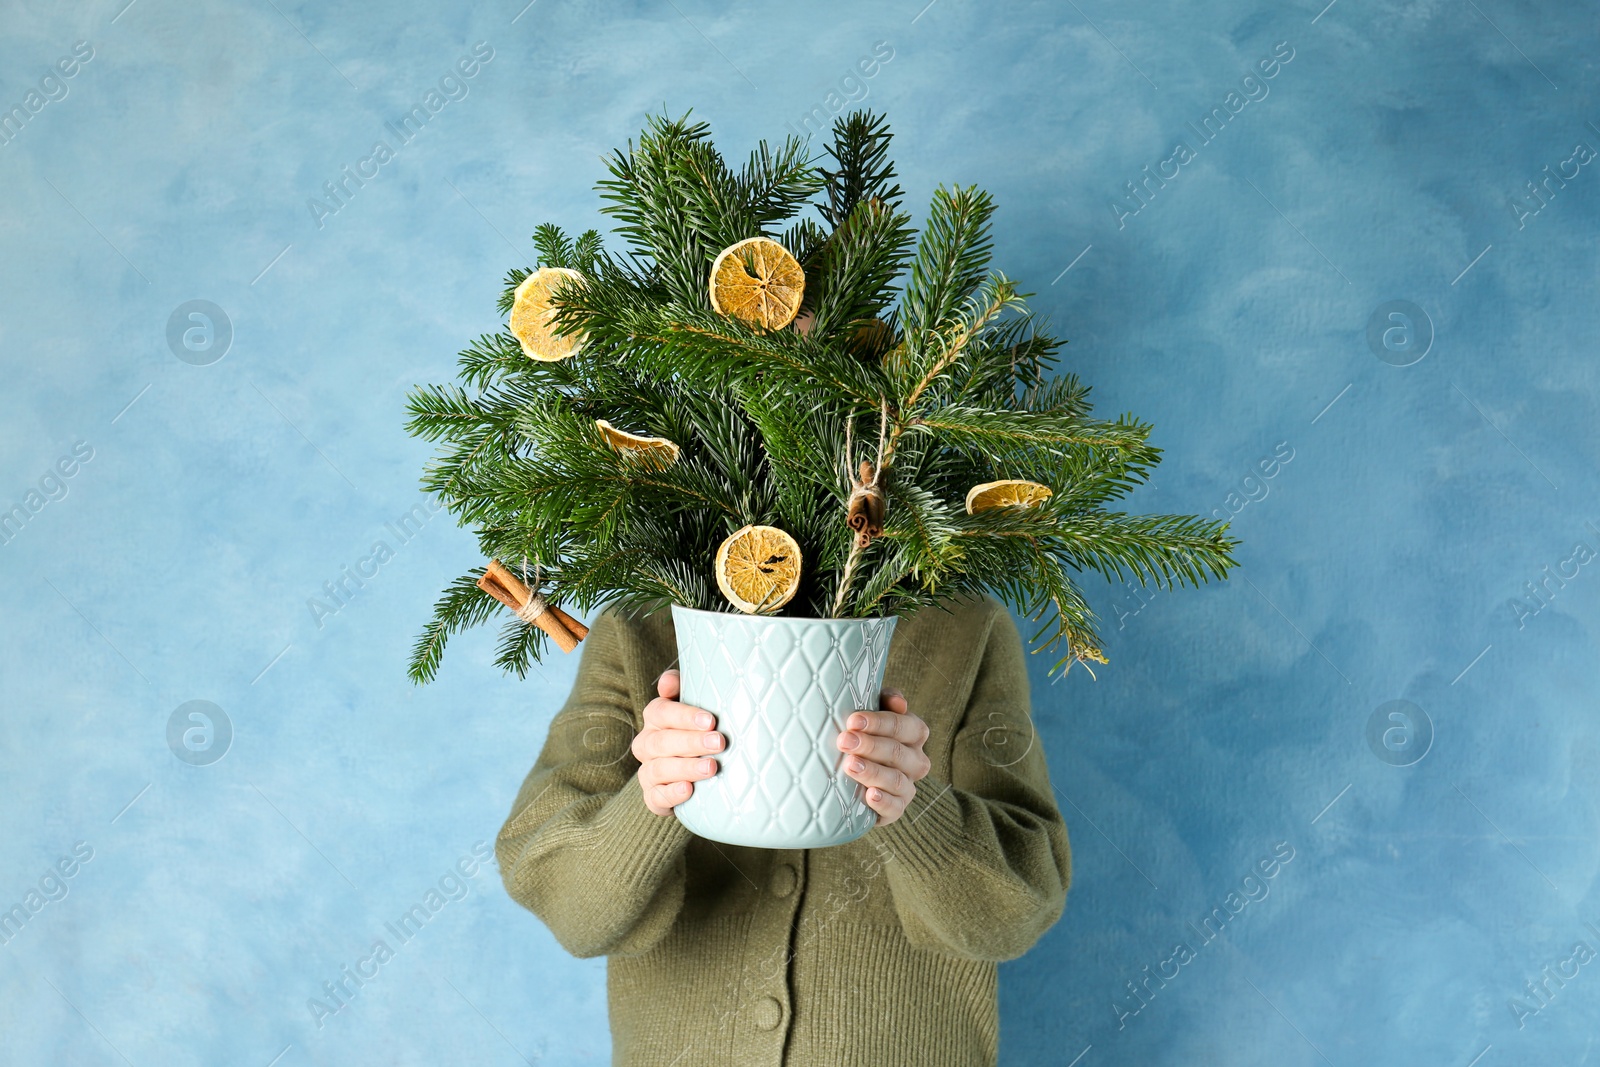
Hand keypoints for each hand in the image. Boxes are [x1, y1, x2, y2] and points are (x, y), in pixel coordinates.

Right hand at [633, 669, 723, 816]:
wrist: (701, 772)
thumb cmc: (700, 729)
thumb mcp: (695, 704)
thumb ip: (682, 687)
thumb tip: (668, 681)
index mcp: (655, 718)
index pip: (661, 712)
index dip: (685, 716)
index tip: (710, 720)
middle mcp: (647, 744)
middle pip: (661, 742)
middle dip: (691, 742)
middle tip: (719, 743)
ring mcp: (648, 772)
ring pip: (658, 769)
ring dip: (685, 768)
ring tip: (711, 767)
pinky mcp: (653, 797)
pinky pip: (655, 797)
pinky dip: (670, 795)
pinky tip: (689, 790)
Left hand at [837, 687, 931, 827]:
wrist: (846, 774)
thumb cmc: (860, 732)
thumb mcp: (870, 711)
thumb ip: (883, 700)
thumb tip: (899, 702)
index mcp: (914, 733)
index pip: (905, 726)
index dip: (880, 723)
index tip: (853, 720)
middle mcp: (916, 761)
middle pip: (898, 753)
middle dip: (870, 745)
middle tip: (844, 741)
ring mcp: (907, 787)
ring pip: (897, 781)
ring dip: (873, 772)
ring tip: (850, 765)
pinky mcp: (895, 810)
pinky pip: (896, 809)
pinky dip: (883, 802)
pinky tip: (869, 795)